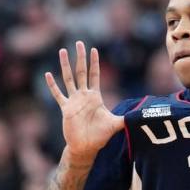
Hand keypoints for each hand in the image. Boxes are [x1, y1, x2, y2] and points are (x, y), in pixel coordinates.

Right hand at [45, 41, 122, 158]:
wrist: (86, 147)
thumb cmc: (100, 136)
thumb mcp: (116, 124)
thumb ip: (127, 118)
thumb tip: (142, 115)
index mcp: (95, 97)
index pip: (94, 75)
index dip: (94, 63)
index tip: (94, 49)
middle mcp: (83, 96)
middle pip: (81, 72)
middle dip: (80, 57)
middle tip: (79, 43)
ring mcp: (73, 101)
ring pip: (68, 79)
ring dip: (65, 65)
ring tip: (62, 51)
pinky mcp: (66, 108)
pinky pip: (58, 95)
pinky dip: (53, 85)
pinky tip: (47, 74)